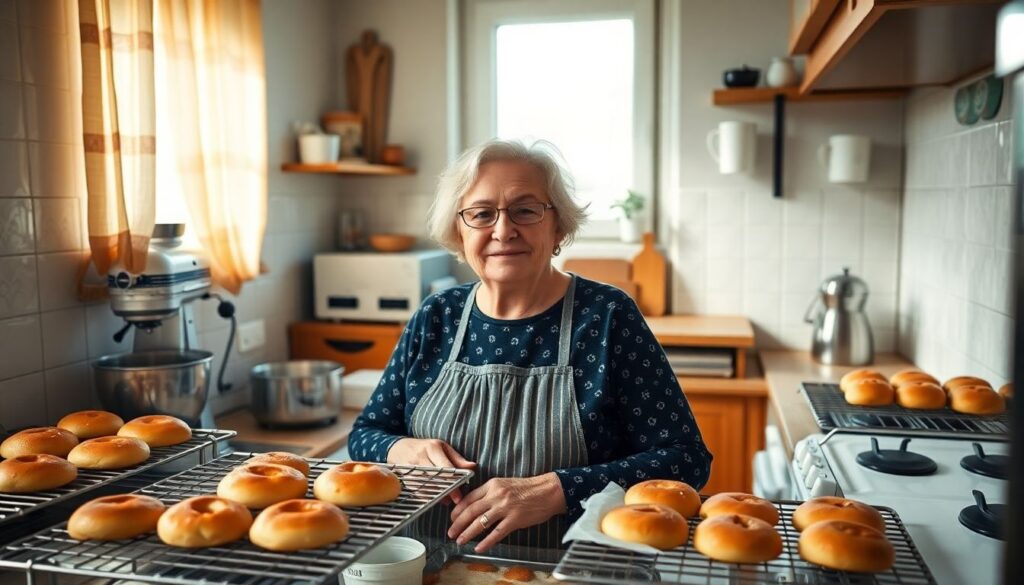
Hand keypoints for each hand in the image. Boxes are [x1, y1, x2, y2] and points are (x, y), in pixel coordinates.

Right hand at [387, 438, 475, 502]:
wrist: (398, 447)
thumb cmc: (426, 448)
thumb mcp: (443, 448)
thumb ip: (458, 459)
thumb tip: (473, 467)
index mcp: (433, 448)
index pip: (445, 467)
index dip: (454, 482)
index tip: (460, 495)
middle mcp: (421, 457)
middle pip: (435, 477)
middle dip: (446, 490)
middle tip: (455, 500)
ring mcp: (410, 466)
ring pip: (425, 485)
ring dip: (436, 495)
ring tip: (446, 501)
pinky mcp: (404, 475)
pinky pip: (416, 489)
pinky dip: (426, 496)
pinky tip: (434, 499)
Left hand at [447, 473, 565, 552]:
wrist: (548, 491)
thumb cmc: (527, 488)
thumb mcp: (505, 483)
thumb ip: (490, 492)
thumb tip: (474, 505)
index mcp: (492, 485)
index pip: (469, 498)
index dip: (457, 510)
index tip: (452, 518)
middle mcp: (496, 495)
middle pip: (471, 511)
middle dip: (458, 523)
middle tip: (451, 532)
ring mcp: (505, 508)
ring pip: (481, 523)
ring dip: (468, 533)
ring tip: (460, 540)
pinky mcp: (515, 520)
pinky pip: (496, 533)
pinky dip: (486, 542)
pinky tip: (479, 548)